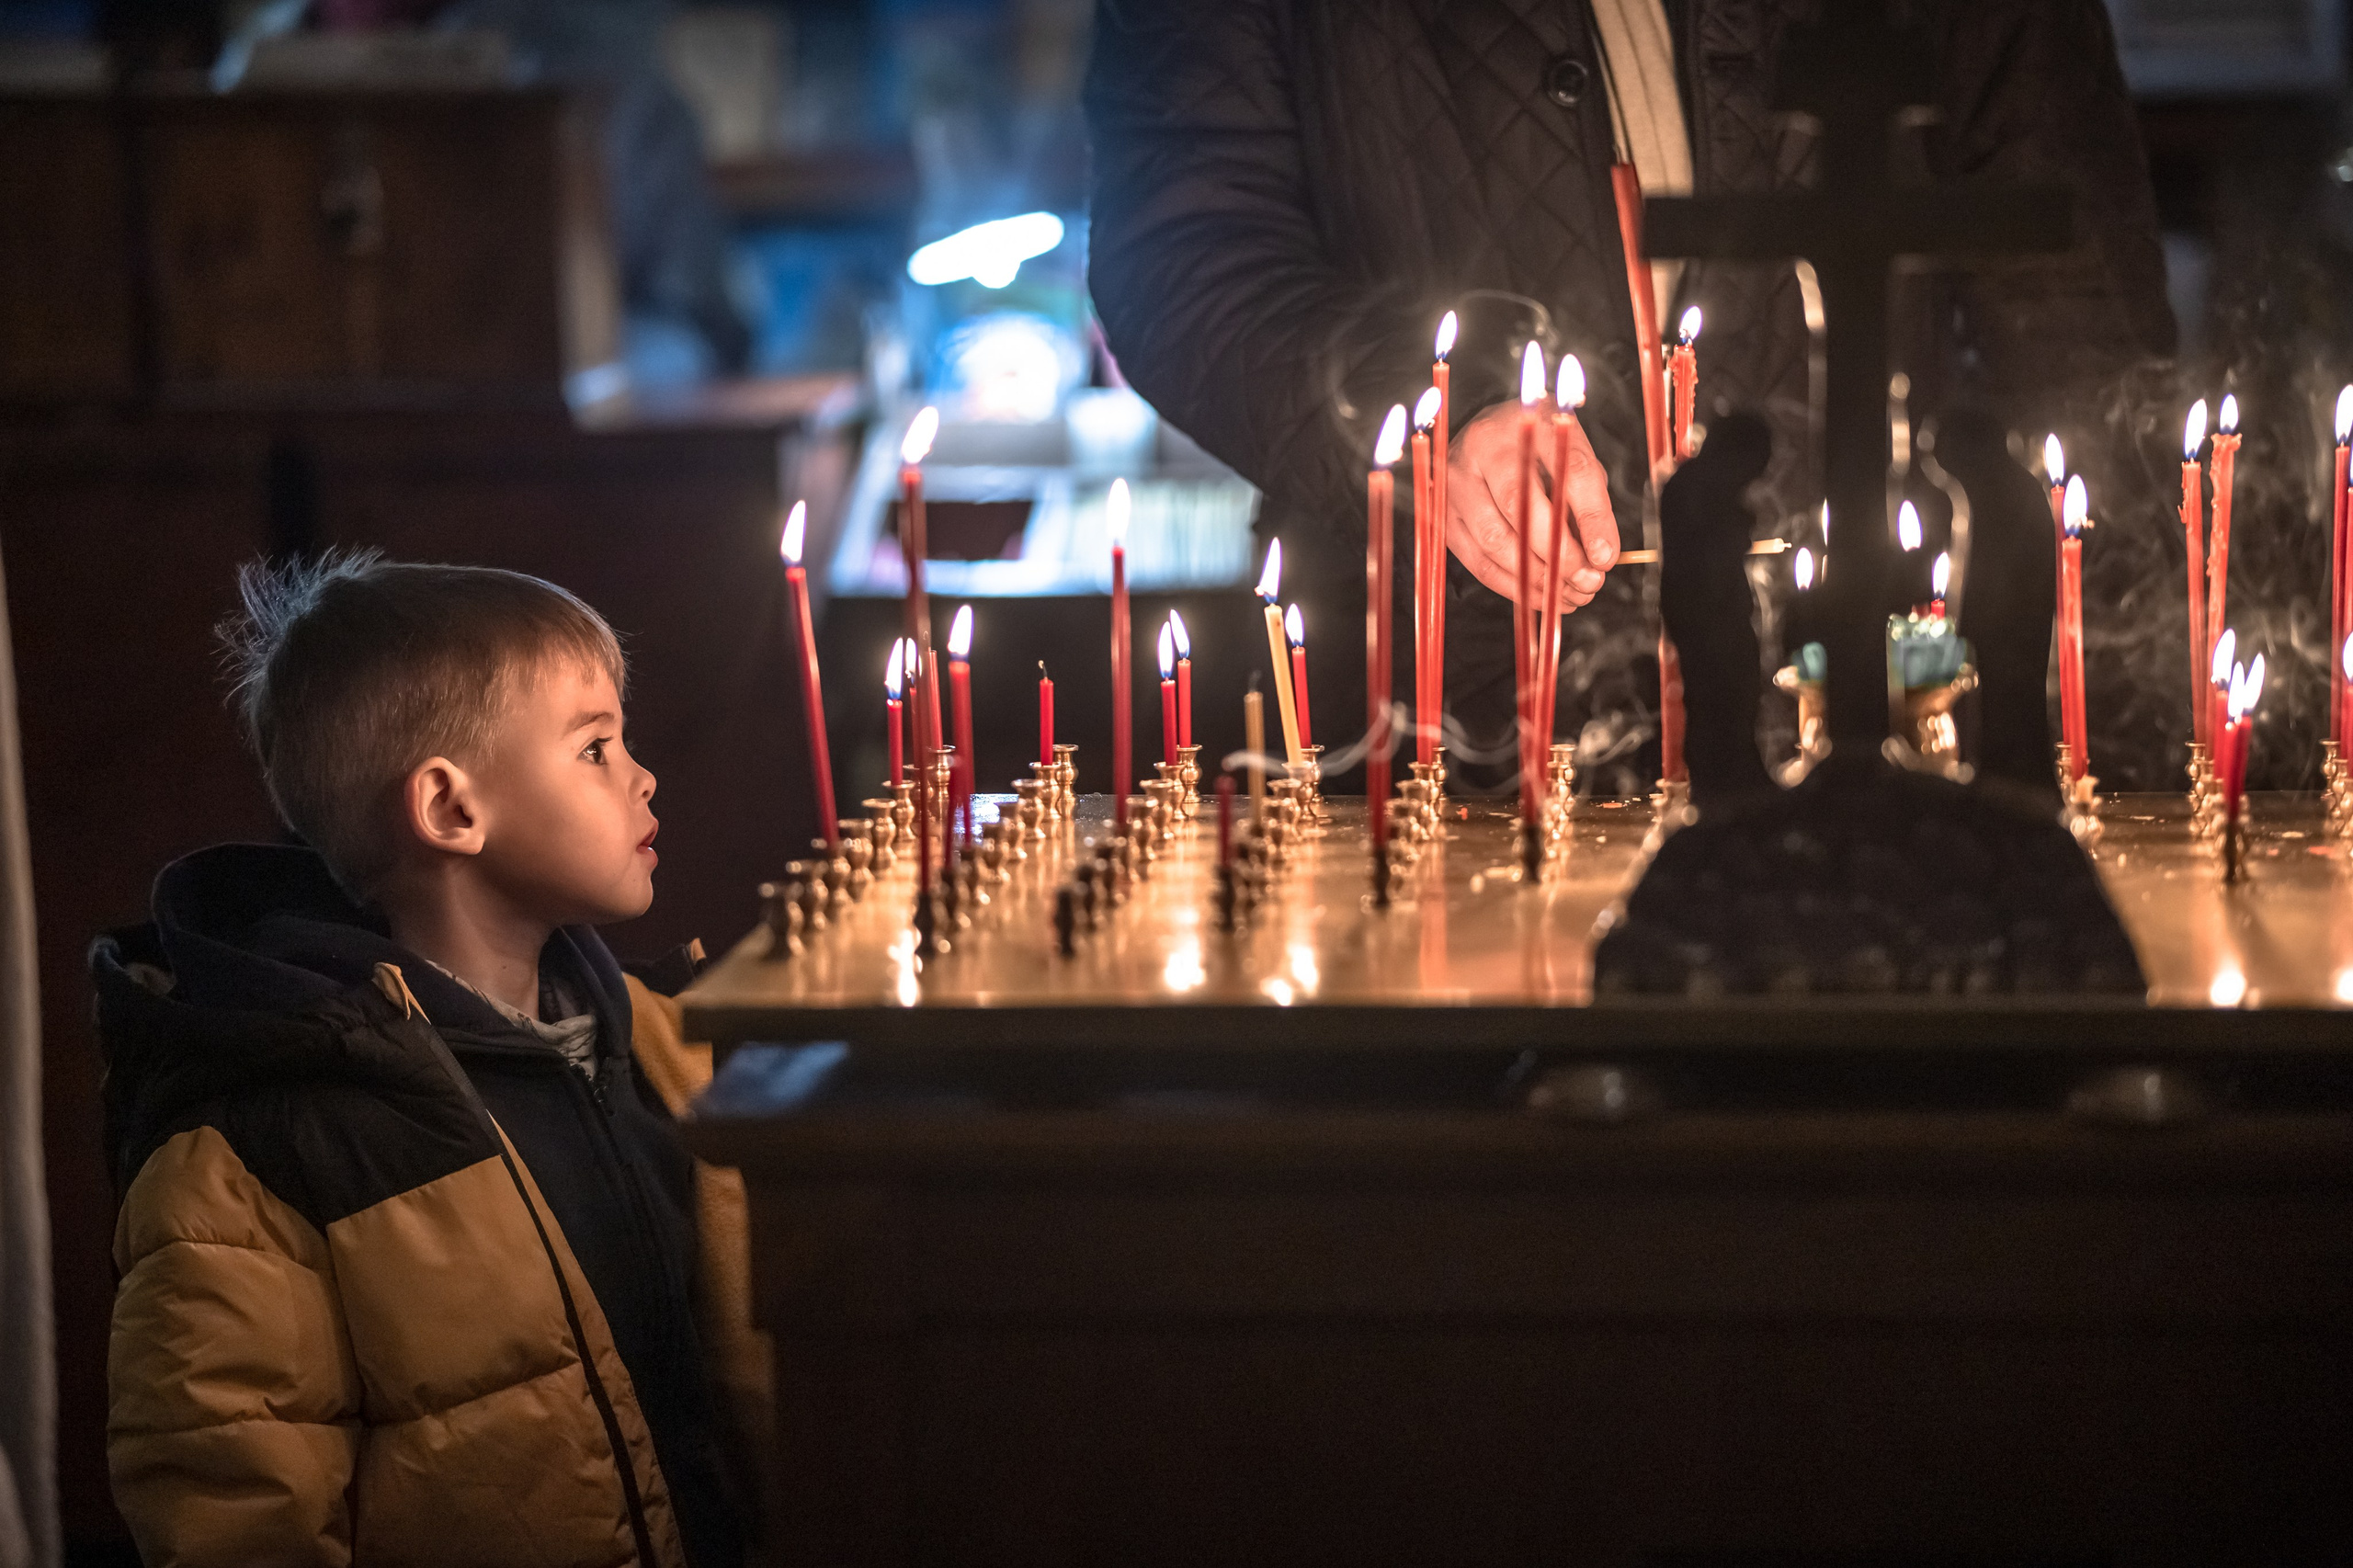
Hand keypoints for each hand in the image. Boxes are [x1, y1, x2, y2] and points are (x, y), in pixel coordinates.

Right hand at [1445, 402, 1618, 609]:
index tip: (1606, 557)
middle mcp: (1485, 446)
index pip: (1568, 470)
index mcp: (1530, 421)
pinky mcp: (1443, 516)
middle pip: (1522, 506)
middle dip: (1560, 554)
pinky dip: (1513, 586)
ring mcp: (1456, 481)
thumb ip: (1586, 499)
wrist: (1483, 436)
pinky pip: (1478, 562)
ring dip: (1537, 577)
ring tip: (1569, 593)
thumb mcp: (1569, 456)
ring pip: (1496, 541)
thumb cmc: (1535, 449)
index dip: (1592, 518)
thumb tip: (1600, 557)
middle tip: (1588, 581)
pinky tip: (1540, 595)